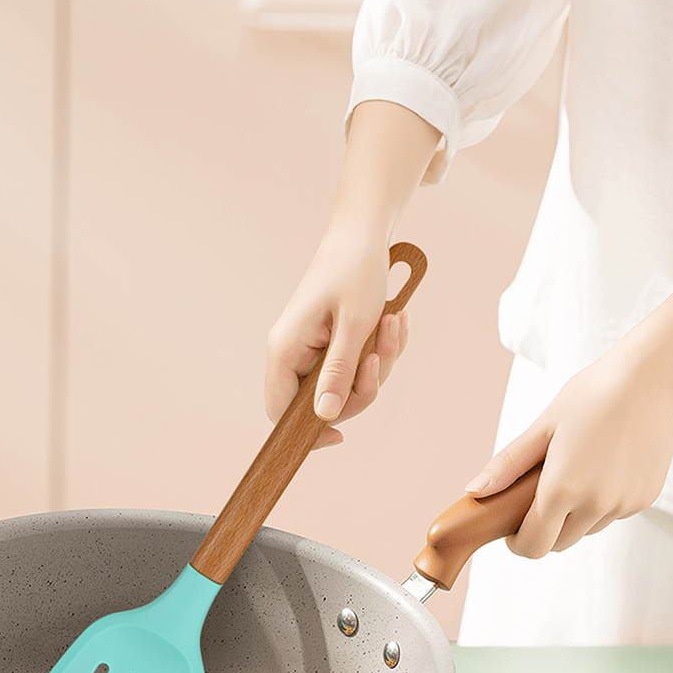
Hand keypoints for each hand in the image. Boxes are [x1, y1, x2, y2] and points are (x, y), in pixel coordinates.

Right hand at [265, 235, 409, 447]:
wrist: (362, 236)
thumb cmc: (353, 271)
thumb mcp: (353, 325)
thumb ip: (337, 373)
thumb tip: (324, 416)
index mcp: (285, 349)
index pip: (280, 410)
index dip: (307, 431)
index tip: (340, 436)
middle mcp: (294, 352)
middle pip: (322, 402)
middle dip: (363, 385)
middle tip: (381, 356)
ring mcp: (313, 348)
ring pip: (346, 384)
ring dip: (379, 363)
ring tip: (392, 325)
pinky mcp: (332, 341)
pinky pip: (357, 365)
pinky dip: (380, 349)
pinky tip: (393, 322)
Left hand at [465, 345, 672, 557]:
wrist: (651, 381)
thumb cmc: (590, 397)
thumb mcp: (541, 428)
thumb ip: (507, 465)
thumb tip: (473, 491)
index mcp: (562, 488)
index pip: (533, 544)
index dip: (516, 542)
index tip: (510, 528)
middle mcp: (596, 504)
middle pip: (558, 543)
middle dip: (542, 529)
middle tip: (535, 497)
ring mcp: (624, 504)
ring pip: (586, 530)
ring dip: (572, 516)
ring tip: (570, 473)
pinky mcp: (645, 499)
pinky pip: (611, 514)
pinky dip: (599, 503)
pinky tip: (599, 468)